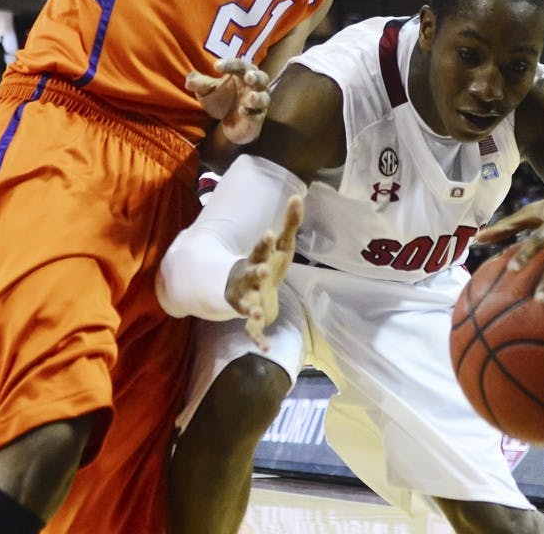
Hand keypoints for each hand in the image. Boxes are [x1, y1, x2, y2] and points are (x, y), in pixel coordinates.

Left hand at [185, 58, 269, 143]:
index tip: (216, 66)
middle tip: (248, 77)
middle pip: (262, 77)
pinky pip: (258, 115)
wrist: (230, 124)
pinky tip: (243, 112)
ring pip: (264, 98)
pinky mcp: (257, 118)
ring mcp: (258, 103)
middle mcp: (254, 87)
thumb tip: (189, 81)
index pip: (240, 65)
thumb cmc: (222, 100)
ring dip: (258, 97)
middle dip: (256, 76)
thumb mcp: (208, 91)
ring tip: (249, 98)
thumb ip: (200, 84)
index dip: (230, 64)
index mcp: (243, 74)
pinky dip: (252, 113)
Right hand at [224, 196, 302, 350]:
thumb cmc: (267, 264)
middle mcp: (248, 278)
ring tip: (255, 312)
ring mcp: (246, 299)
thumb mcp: (281, 247)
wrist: (251, 291)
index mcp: (257, 260)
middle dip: (256, 272)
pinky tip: (265, 348)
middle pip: (251, 274)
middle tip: (263, 270)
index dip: (264, 243)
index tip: (269, 233)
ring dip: (250, 308)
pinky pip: (251, 330)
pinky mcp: (249, 317)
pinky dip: (257, 339)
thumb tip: (298, 195)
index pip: (260, 249)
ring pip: (246, 304)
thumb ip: (289, 224)